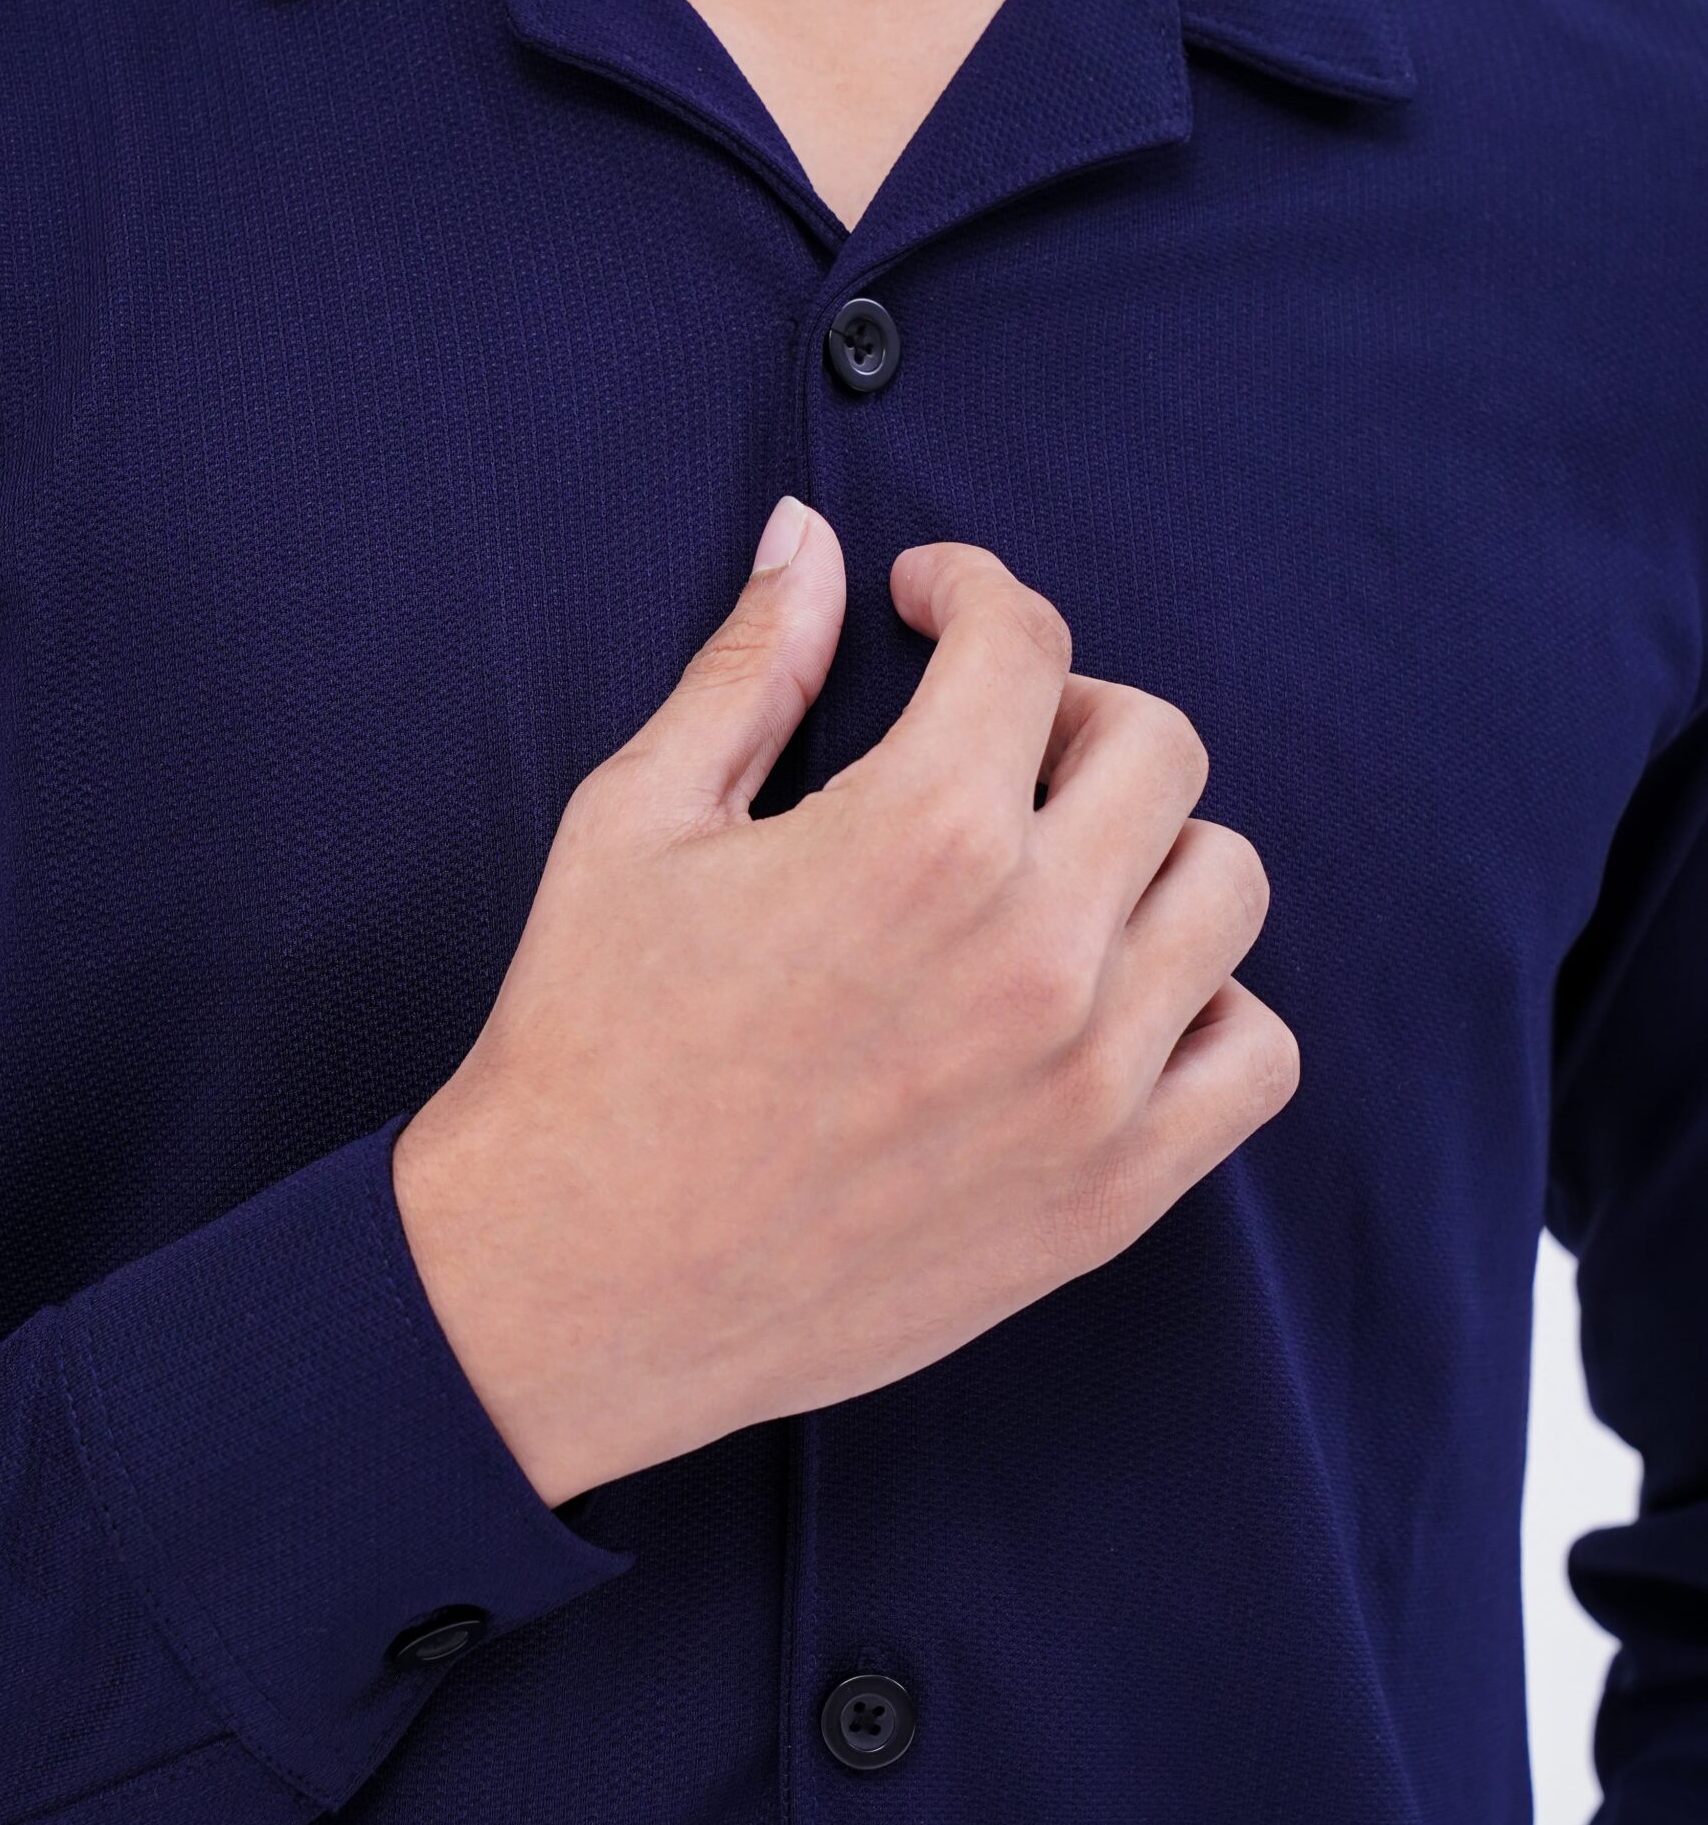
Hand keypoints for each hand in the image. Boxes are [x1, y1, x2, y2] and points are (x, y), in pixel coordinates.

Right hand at [393, 496, 1297, 1506]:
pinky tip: (1114, 999)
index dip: (971, 590)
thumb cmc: (585, 1048)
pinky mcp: (1108, 1197)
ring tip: (1056, 867)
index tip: (931, 606)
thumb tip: (807, 539)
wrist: (569, 1285)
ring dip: (1150, 845)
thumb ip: (749, 668)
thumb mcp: (635, 824)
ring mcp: (1090, 1081)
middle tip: (990, 740)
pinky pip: (1255, 1057)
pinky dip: (1208, 1005)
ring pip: (1226, 884)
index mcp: (918, 834)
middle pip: (1158, 744)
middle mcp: (1036, 947)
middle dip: (1070, 706)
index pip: (1023, 640)